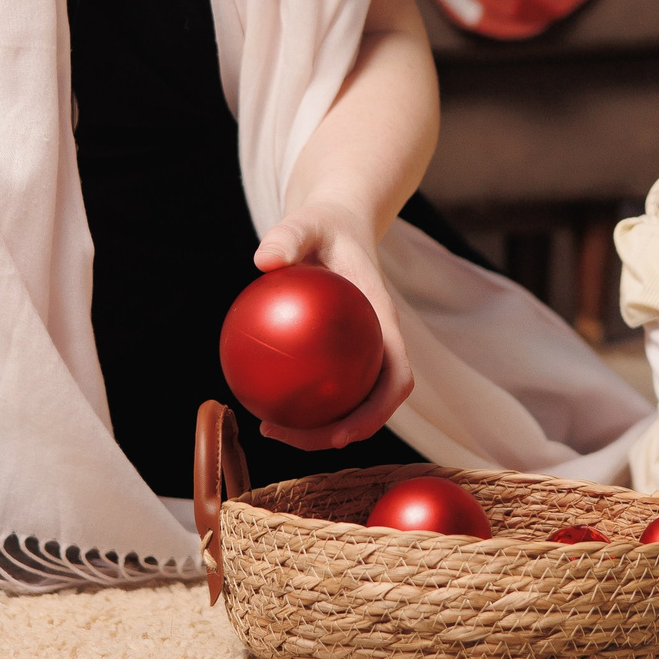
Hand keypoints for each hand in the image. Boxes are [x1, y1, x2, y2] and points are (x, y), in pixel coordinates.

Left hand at [251, 199, 415, 450]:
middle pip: (371, 404)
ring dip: (316, 427)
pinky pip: (325, 384)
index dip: (377, 412)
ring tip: (267, 429)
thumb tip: (263, 260)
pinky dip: (301, 401)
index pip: (396, 377)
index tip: (343, 434)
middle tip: (283, 436)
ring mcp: (362, 350)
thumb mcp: (307, 222)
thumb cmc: (326, 223)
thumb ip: (288, 237)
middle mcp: (378, 343)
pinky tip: (261, 400)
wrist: (337, 222)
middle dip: (336, 434)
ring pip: (348, 402)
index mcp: (384, 320)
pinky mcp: (341, 352)